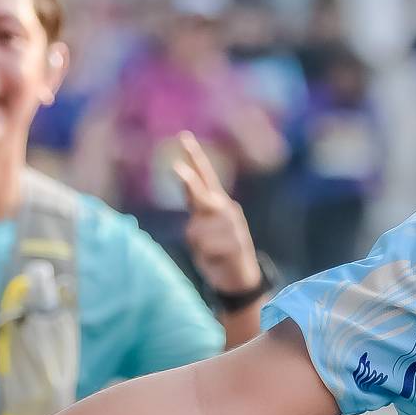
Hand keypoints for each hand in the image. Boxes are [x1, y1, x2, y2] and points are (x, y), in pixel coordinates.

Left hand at [172, 130, 261, 297]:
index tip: (184, 136)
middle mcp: (225, 208)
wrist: (239, 278)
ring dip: (197, 244)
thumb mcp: (201, 228)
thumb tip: (190, 190)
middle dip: (189, 183)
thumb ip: (197, 209)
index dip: (194, 156)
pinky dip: (206, 256)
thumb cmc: (215, 251)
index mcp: (216, 202)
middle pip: (202, 193)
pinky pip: (207, 247)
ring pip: (197, 231)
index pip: (204, 175)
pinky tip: (218, 258)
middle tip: (176, 168)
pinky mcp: (237, 243)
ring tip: (211, 251)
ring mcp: (232, 226)